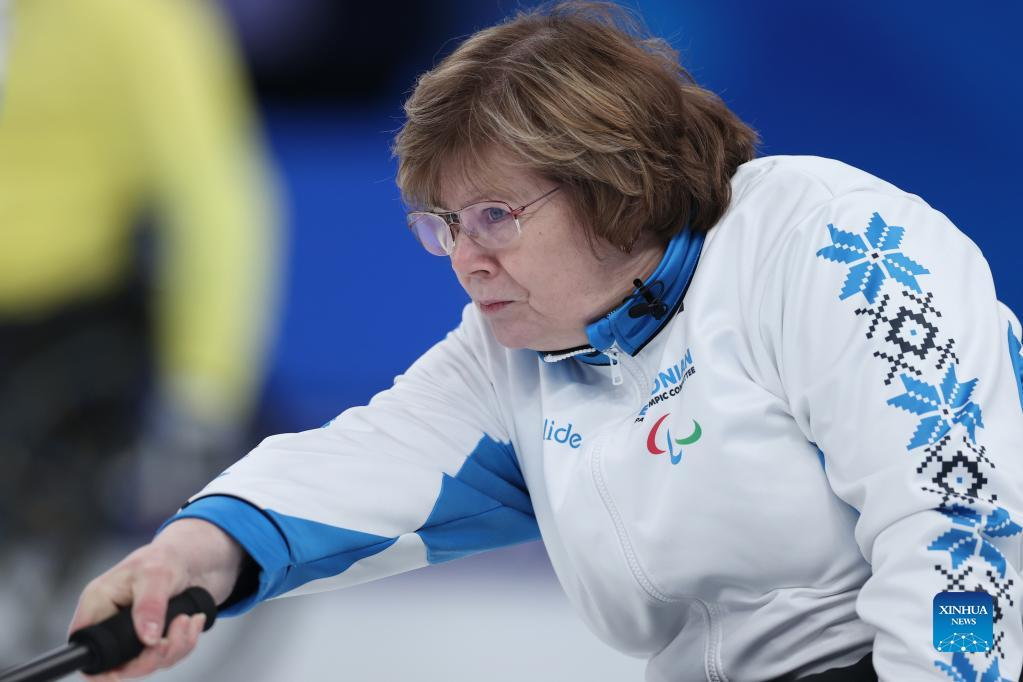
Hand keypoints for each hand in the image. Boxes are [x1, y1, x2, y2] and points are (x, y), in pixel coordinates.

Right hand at [68, 519, 244, 679]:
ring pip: (147, 662)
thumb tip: (147, 638)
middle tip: (167, 641)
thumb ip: (149, 606)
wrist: (199, 556)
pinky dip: (185, 642)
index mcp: (99, 603)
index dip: (97, 666)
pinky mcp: (158, 636)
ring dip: (173, 648)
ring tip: (188, 620)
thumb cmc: (168, 556)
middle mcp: (113, 621)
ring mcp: (136, 632)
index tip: (123, 670)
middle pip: (118, 665)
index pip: (83, 644)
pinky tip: (194, 621)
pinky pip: (169, 655)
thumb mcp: (157, 574)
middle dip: (148, 659)